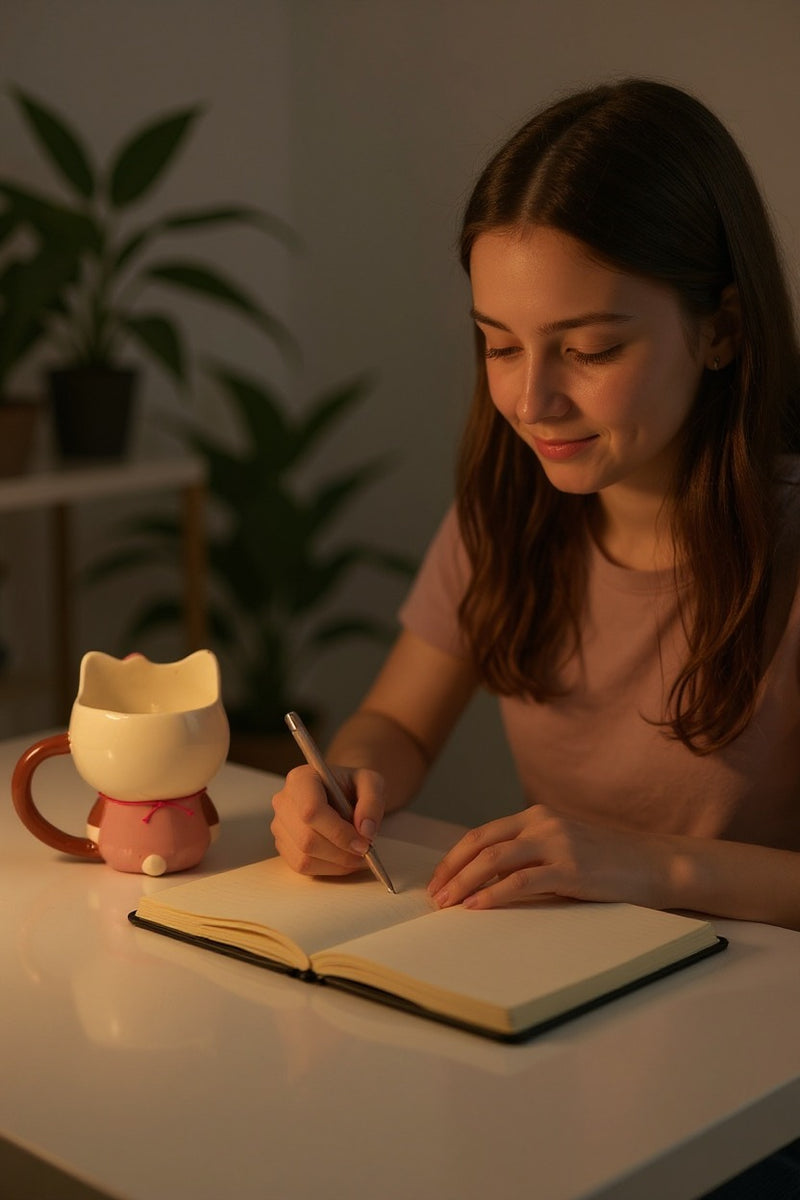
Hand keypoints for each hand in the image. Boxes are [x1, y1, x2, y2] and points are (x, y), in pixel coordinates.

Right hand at [271, 764, 385, 876]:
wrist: (341, 793)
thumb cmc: (353, 786)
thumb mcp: (371, 783)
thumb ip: (372, 802)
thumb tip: (365, 831)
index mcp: (301, 779)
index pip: (311, 811)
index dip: (338, 832)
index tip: (364, 843)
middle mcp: (284, 801)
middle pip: (307, 839)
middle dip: (341, 852)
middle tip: (366, 853)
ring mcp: (280, 824)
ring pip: (304, 857)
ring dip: (337, 864)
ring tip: (358, 856)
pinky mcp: (283, 844)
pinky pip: (301, 866)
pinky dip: (328, 869)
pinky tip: (344, 860)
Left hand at [427, 805, 673, 910]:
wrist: (656, 864)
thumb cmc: (610, 862)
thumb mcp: (565, 847)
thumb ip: (531, 854)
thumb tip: (489, 879)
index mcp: (537, 816)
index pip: (482, 833)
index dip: (454, 857)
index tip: (438, 879)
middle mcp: (542, 823)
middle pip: (480, 843)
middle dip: (451, 870)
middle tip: (434, 896)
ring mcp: (556, 844)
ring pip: (494, 860)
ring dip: (464, 883)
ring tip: (448, 904)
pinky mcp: (570, 869)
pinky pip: (521, 882)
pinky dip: (493, 895)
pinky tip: (477, 907)